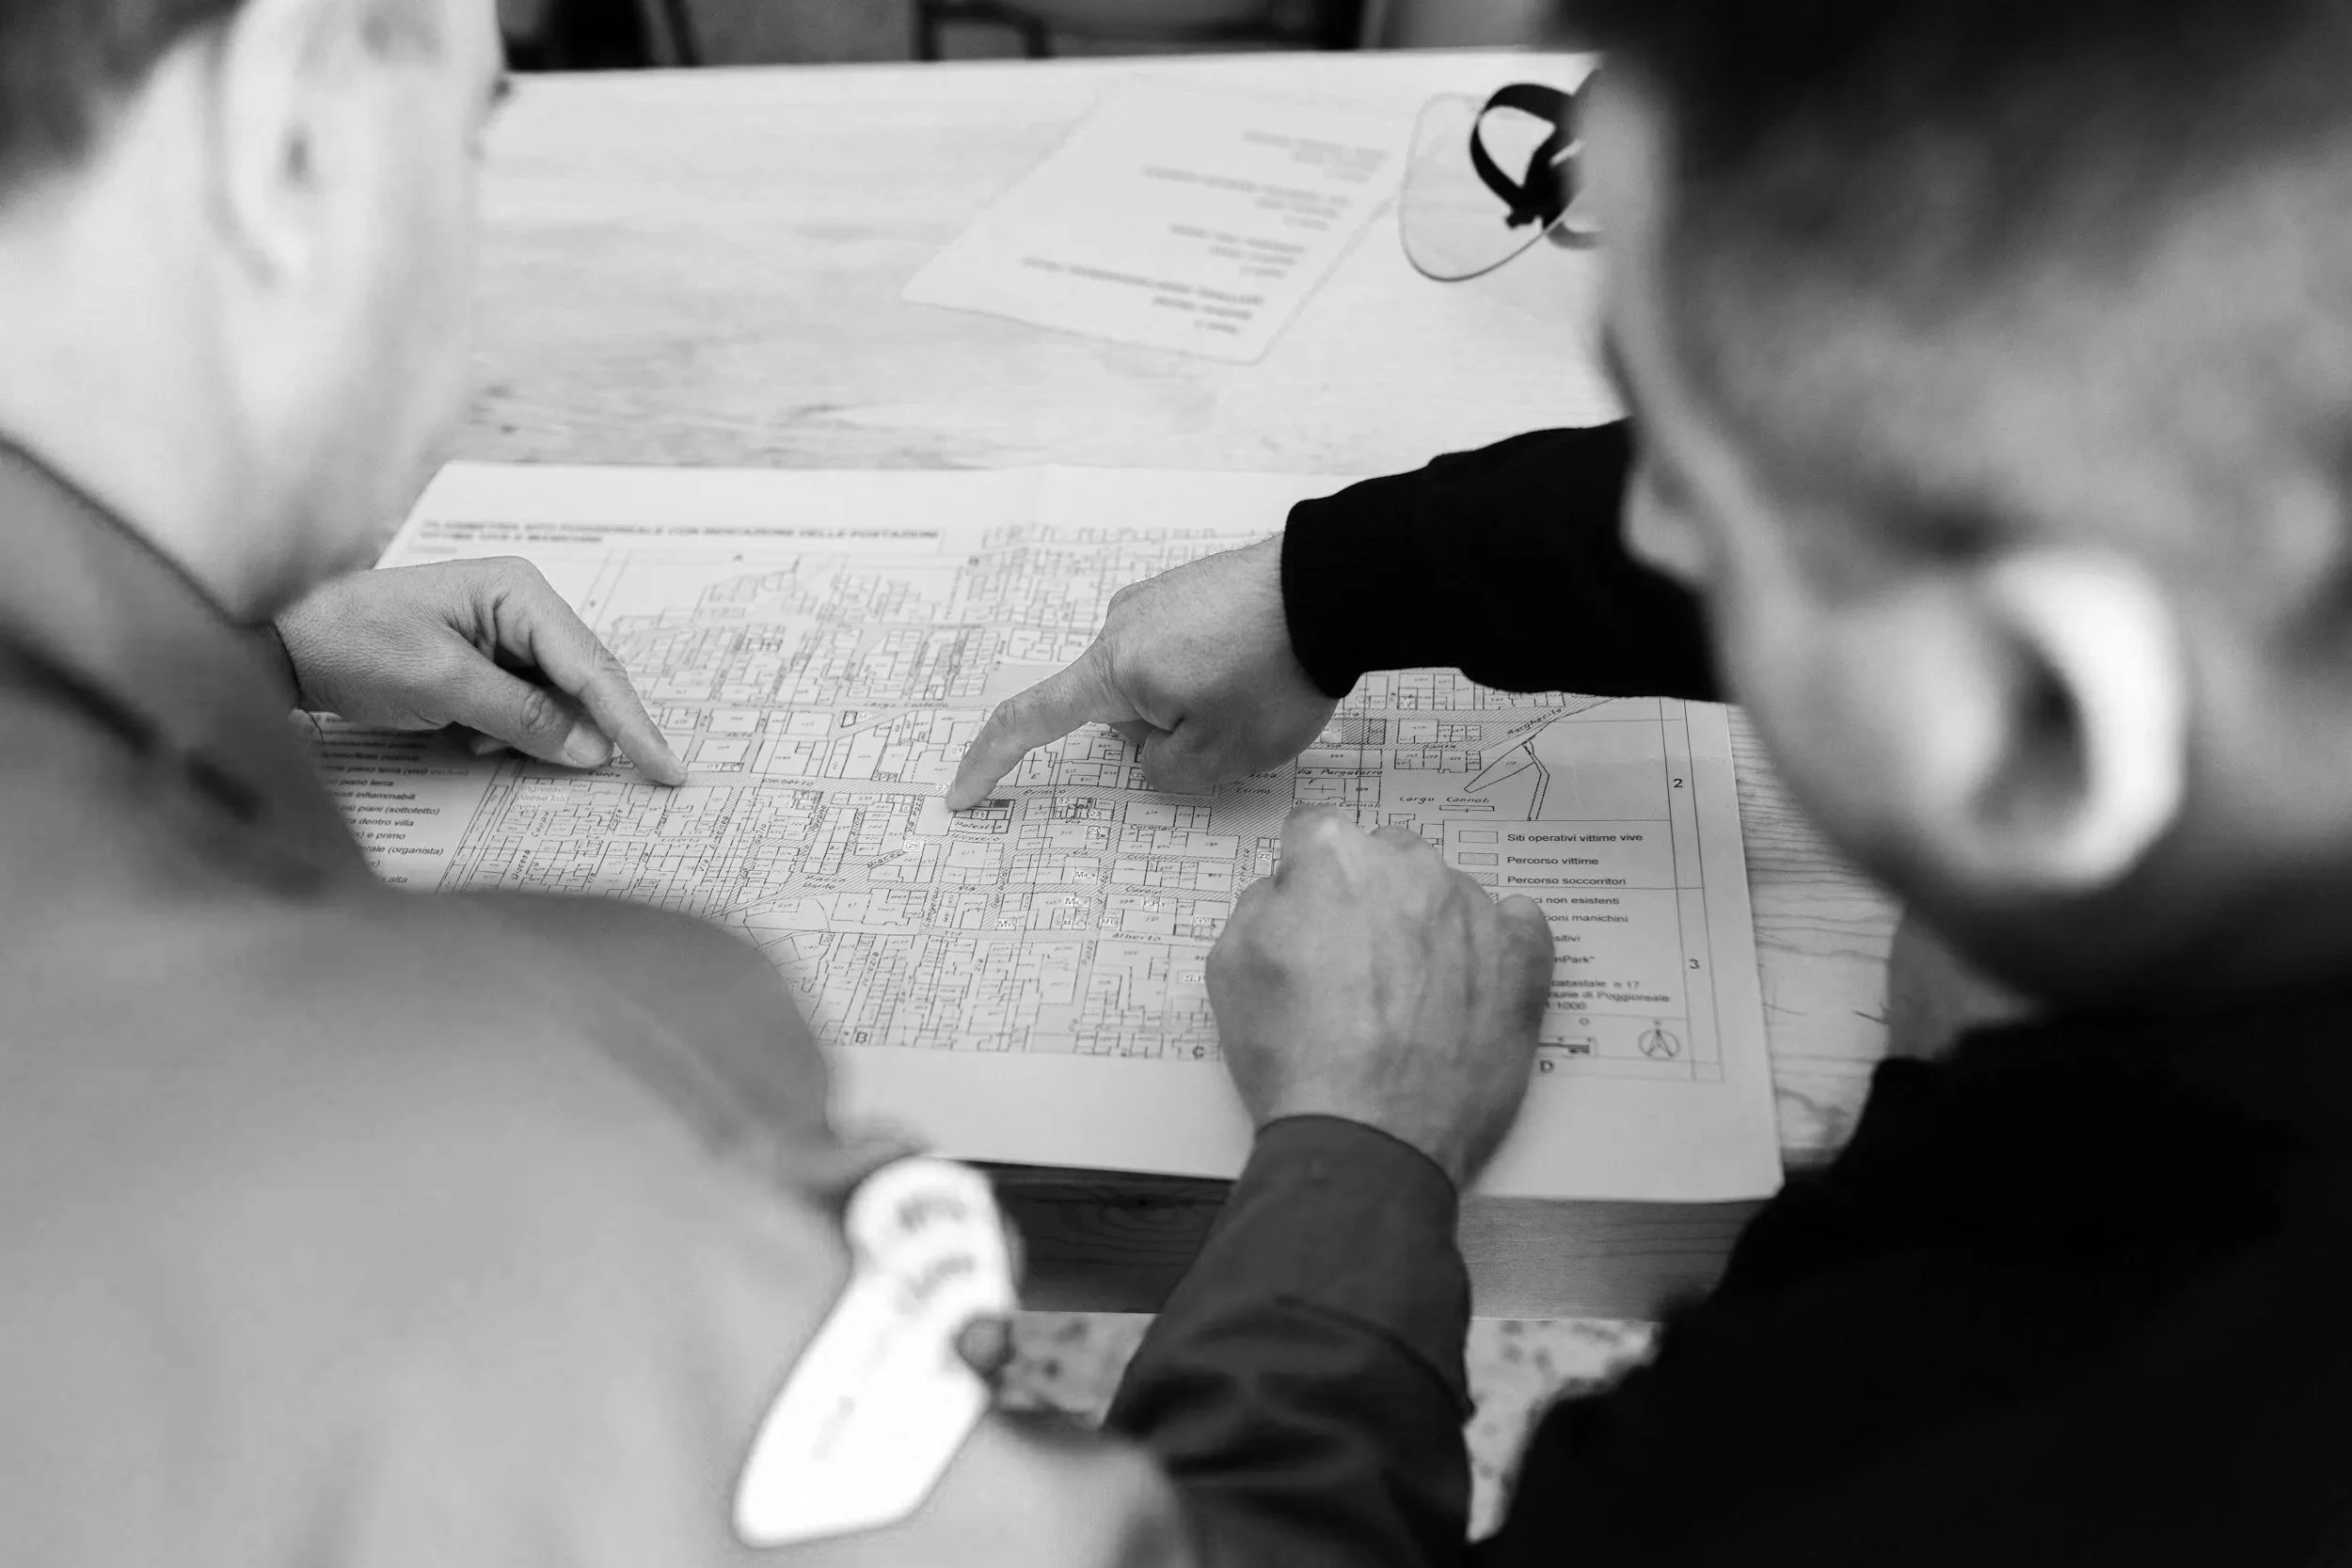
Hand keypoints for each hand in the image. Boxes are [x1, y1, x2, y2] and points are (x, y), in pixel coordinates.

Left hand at [274, 558, 685, 783]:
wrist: (281, 645)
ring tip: (482, 743)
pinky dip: (511, 732)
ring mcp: (502, 631)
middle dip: (594, 730)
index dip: (633, 722)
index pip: (592, 665)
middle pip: (586, 679)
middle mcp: (520, 604)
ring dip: (538, 733)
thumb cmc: (355, 646)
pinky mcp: (483, 659)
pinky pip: (525, 704)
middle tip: (636, 779)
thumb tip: (593, 751)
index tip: (667, 768)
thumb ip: (524, 716)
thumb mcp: (443, 684)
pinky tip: (470, 739)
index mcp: (518, 590)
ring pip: (557, 698)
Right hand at [947, 537, 1335, 809]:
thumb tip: (1152, 746)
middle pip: (1116, 710)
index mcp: (1112, 669)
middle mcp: (1122, 624)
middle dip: (1162, 736)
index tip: (963, 794)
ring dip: (1195, 704)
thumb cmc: (1276, 673)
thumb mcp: (1217, 757)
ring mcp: (1158, 599)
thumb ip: (1163, 771)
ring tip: (1259, 691)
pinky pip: (1185, 652)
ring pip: (1156, 684)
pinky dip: (1214, 673)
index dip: (993, 763)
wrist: (1336, 588)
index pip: (1030, 721)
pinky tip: (1261, 666)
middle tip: (1232, 730)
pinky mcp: (1193, 588)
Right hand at [1208, 808, 1555, 1187]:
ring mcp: (1474, 914)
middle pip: (1387, 856)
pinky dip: (1497, 943)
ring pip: (1448, 892)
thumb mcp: (1229, 965)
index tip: (1305, 910)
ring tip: (1407, 995)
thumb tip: (1290, 891)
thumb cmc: (1293, 1057)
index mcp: (1336, 858)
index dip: (1303, 874)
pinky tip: (1470, 981)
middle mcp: (1411, 869)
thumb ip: (1260, 902)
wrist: (1365, 1138)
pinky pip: (1517, 926)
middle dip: (1368, 894)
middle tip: (1352, 961)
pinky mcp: (1521, 964)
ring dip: (1428, 924)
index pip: (1315, 831)